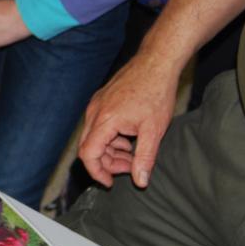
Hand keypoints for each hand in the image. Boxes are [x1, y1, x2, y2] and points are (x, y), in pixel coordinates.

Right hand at [77, 51, 181, 188]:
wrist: (156, 62)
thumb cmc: (156, 93)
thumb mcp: (154, 130)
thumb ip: (145, 158)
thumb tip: (140, 181)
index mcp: (104, 120)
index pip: (88, 154)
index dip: (97, 172)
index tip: (111, 183)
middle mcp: (94, 112)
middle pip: (88, 147)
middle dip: (106, 163)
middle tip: (130, 167)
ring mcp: (97, 104)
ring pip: (94, 136)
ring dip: (110, 150)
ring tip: (134, 153)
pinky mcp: (102, 100)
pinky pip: (99, 125)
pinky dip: (111, 137)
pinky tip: (130, 138)